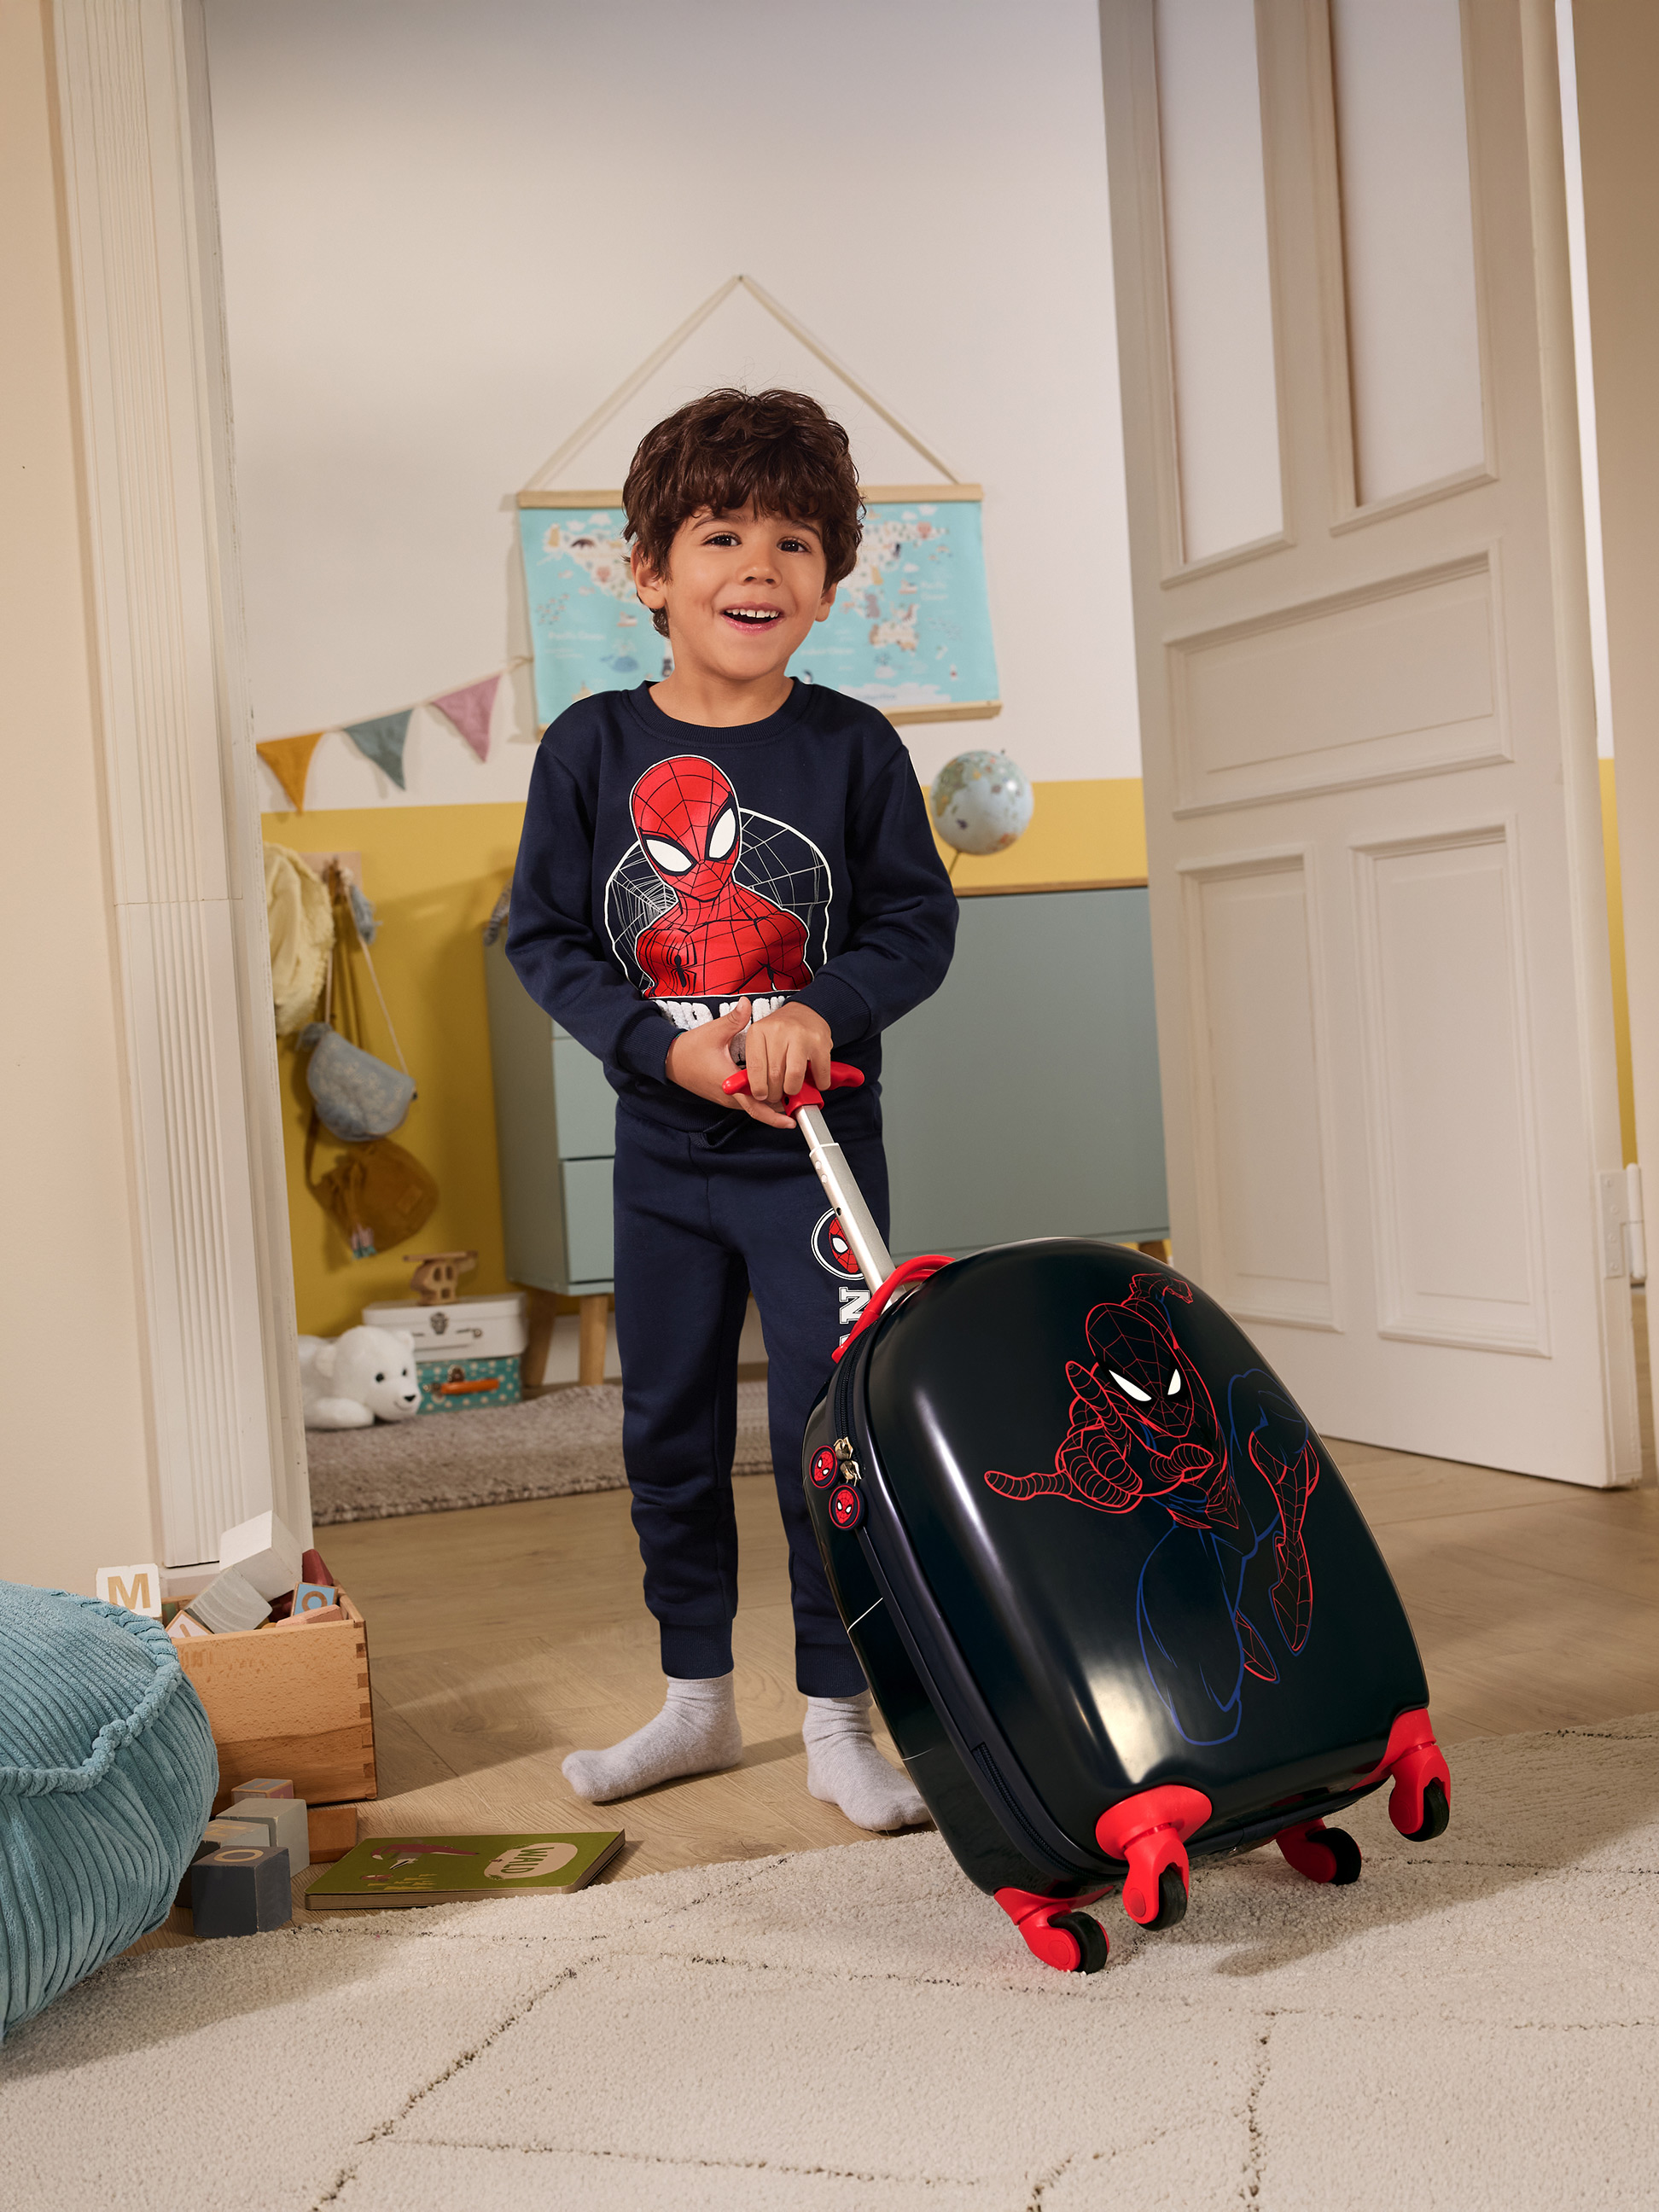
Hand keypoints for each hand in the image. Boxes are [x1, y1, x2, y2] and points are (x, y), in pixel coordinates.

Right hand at [662, 998, 795, 1129]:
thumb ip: (733, 1019)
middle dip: (779, 1112)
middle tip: (801, 1110)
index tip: (792, 1114)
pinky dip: (762, 1103)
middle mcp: (728, 1095)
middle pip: (758, 1111)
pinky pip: (746, 1104)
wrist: (670, 1060)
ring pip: (753, 1108)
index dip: (775, 1110)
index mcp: (727, 1082)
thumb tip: (746, 1002)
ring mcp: (726, 1098)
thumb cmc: (690, 1048)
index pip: (755, 1102)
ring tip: (793, 1105)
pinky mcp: (725, 1096)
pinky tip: (776, 1095)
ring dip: (771, 1108)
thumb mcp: (713, 1031)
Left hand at [743, 999, 831, 1111]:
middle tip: (776, 1095)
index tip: (761, 1095)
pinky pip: (819, 1075)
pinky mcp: (820, 1043)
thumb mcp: (758, 1040)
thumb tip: (751, 1092)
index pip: (755, 1067)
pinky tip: (813, 1082)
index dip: (758, 1088)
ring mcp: (801, 1036)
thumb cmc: (780, 1032)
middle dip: (775, 1093)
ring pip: (794, 1077)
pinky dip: (817, 1085)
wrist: (805, 1012)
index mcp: (759, 1031)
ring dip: (793, 1090)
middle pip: (774, 1075)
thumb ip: (753, 1063)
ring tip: (791, 1089)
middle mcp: (779, 1030)